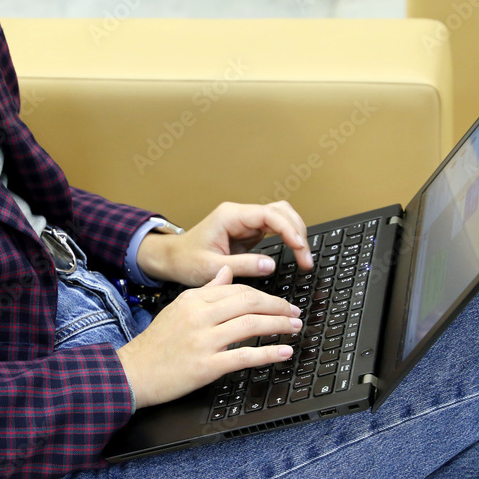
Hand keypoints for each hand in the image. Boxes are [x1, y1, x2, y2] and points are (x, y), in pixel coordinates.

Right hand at [116, 266, 302, 409]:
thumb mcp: (178, 309)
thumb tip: (226, 272)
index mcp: (194, 300)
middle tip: (294, 313)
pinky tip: (283, 352)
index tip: (280, 302)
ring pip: (251, 325)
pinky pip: (244, 356)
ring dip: (279, 326)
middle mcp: (200, 316)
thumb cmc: (156, 344)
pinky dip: (268, 354)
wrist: (132, 372)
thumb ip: (205, 291)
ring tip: (294, 328)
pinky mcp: (206, 366)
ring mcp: (204, 341)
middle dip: (278, 307)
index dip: (265, 294)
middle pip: (249, 302)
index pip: (238, 289)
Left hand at [136, 201, 312, 286]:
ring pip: (282, 217)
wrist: (173, 259)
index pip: (269, 215)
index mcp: (230, 216)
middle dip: (298, 231)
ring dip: (296, 233)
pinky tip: (295, 254)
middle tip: (306, 259)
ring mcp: (246, 222)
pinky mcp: (249, 232)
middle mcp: (240, 215)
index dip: (289, 230)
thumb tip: (270, 265)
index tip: (300, 248)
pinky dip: (289, 239)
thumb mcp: (211, 268)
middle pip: (281, 211)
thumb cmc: (186, 261)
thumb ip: (242, 265)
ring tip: (304, 258)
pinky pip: (276, 229)